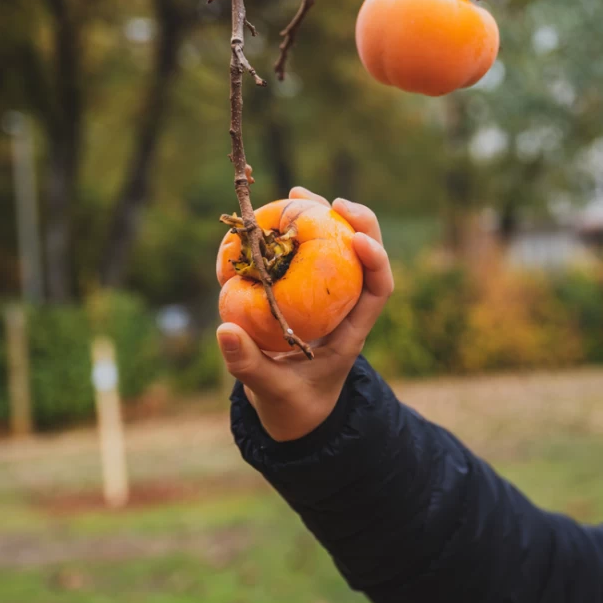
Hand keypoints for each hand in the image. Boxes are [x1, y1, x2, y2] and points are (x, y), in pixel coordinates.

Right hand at [216, 187, 394, 440]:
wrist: (289, 411)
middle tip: (333, 201)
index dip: (376, 261)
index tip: (358, 238)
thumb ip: (249, 365)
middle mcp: (345, 308)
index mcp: (352, 332)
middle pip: (365, 258)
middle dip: (358, 225)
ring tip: (299, 192)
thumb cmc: (291, 405)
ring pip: (336, 249)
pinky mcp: (304, 291)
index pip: (378, 290)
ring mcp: (326, 297)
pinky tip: (272, 212)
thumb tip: (224, 330)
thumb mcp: (271, 392)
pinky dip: (291, 232)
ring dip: (323, 217)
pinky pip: (304, 256)